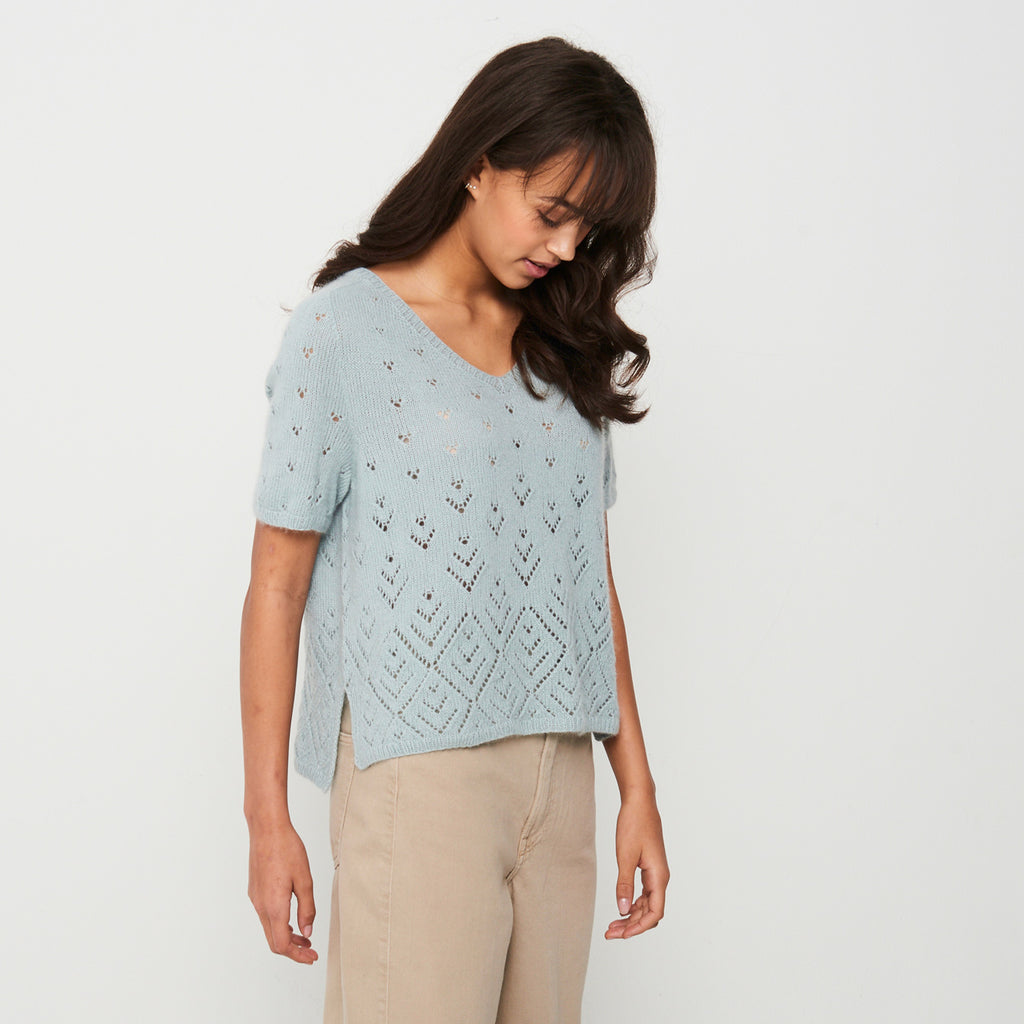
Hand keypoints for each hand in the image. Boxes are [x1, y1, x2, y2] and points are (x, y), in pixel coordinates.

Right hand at [247, 821, 318, 963]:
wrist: (266, 829)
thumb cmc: (287, 849)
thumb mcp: (305, 879)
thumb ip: (307, 908)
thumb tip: (307, 932)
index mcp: (274, 906)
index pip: (281, 944)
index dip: (297, 955)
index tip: (312, 956)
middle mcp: (261, 906)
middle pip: (274, 941)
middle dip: (293, 950)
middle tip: (311, 950)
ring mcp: (255, 899)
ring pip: (269, 929)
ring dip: (286, 936)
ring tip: (305, 935)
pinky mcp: (254, 891)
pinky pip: (266, 916)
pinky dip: (279, 923)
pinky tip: (292, 917)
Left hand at [605, 791, 668, 938]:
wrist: (640, 802)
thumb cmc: (634, 825)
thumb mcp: (625, 856)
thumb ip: (624, 884)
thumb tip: (622, 910)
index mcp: (659, 877)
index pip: (654, 913)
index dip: (639, 927)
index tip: (621, 934)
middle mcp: (660, 878)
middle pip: (650, 912)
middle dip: (632, 925)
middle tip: (610, 933)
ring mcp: (656, 873)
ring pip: (647, 904)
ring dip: (631, 916)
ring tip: (612, 925)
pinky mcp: (649, 868)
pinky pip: (644, 893)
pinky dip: (633, 903)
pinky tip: (621, 907)